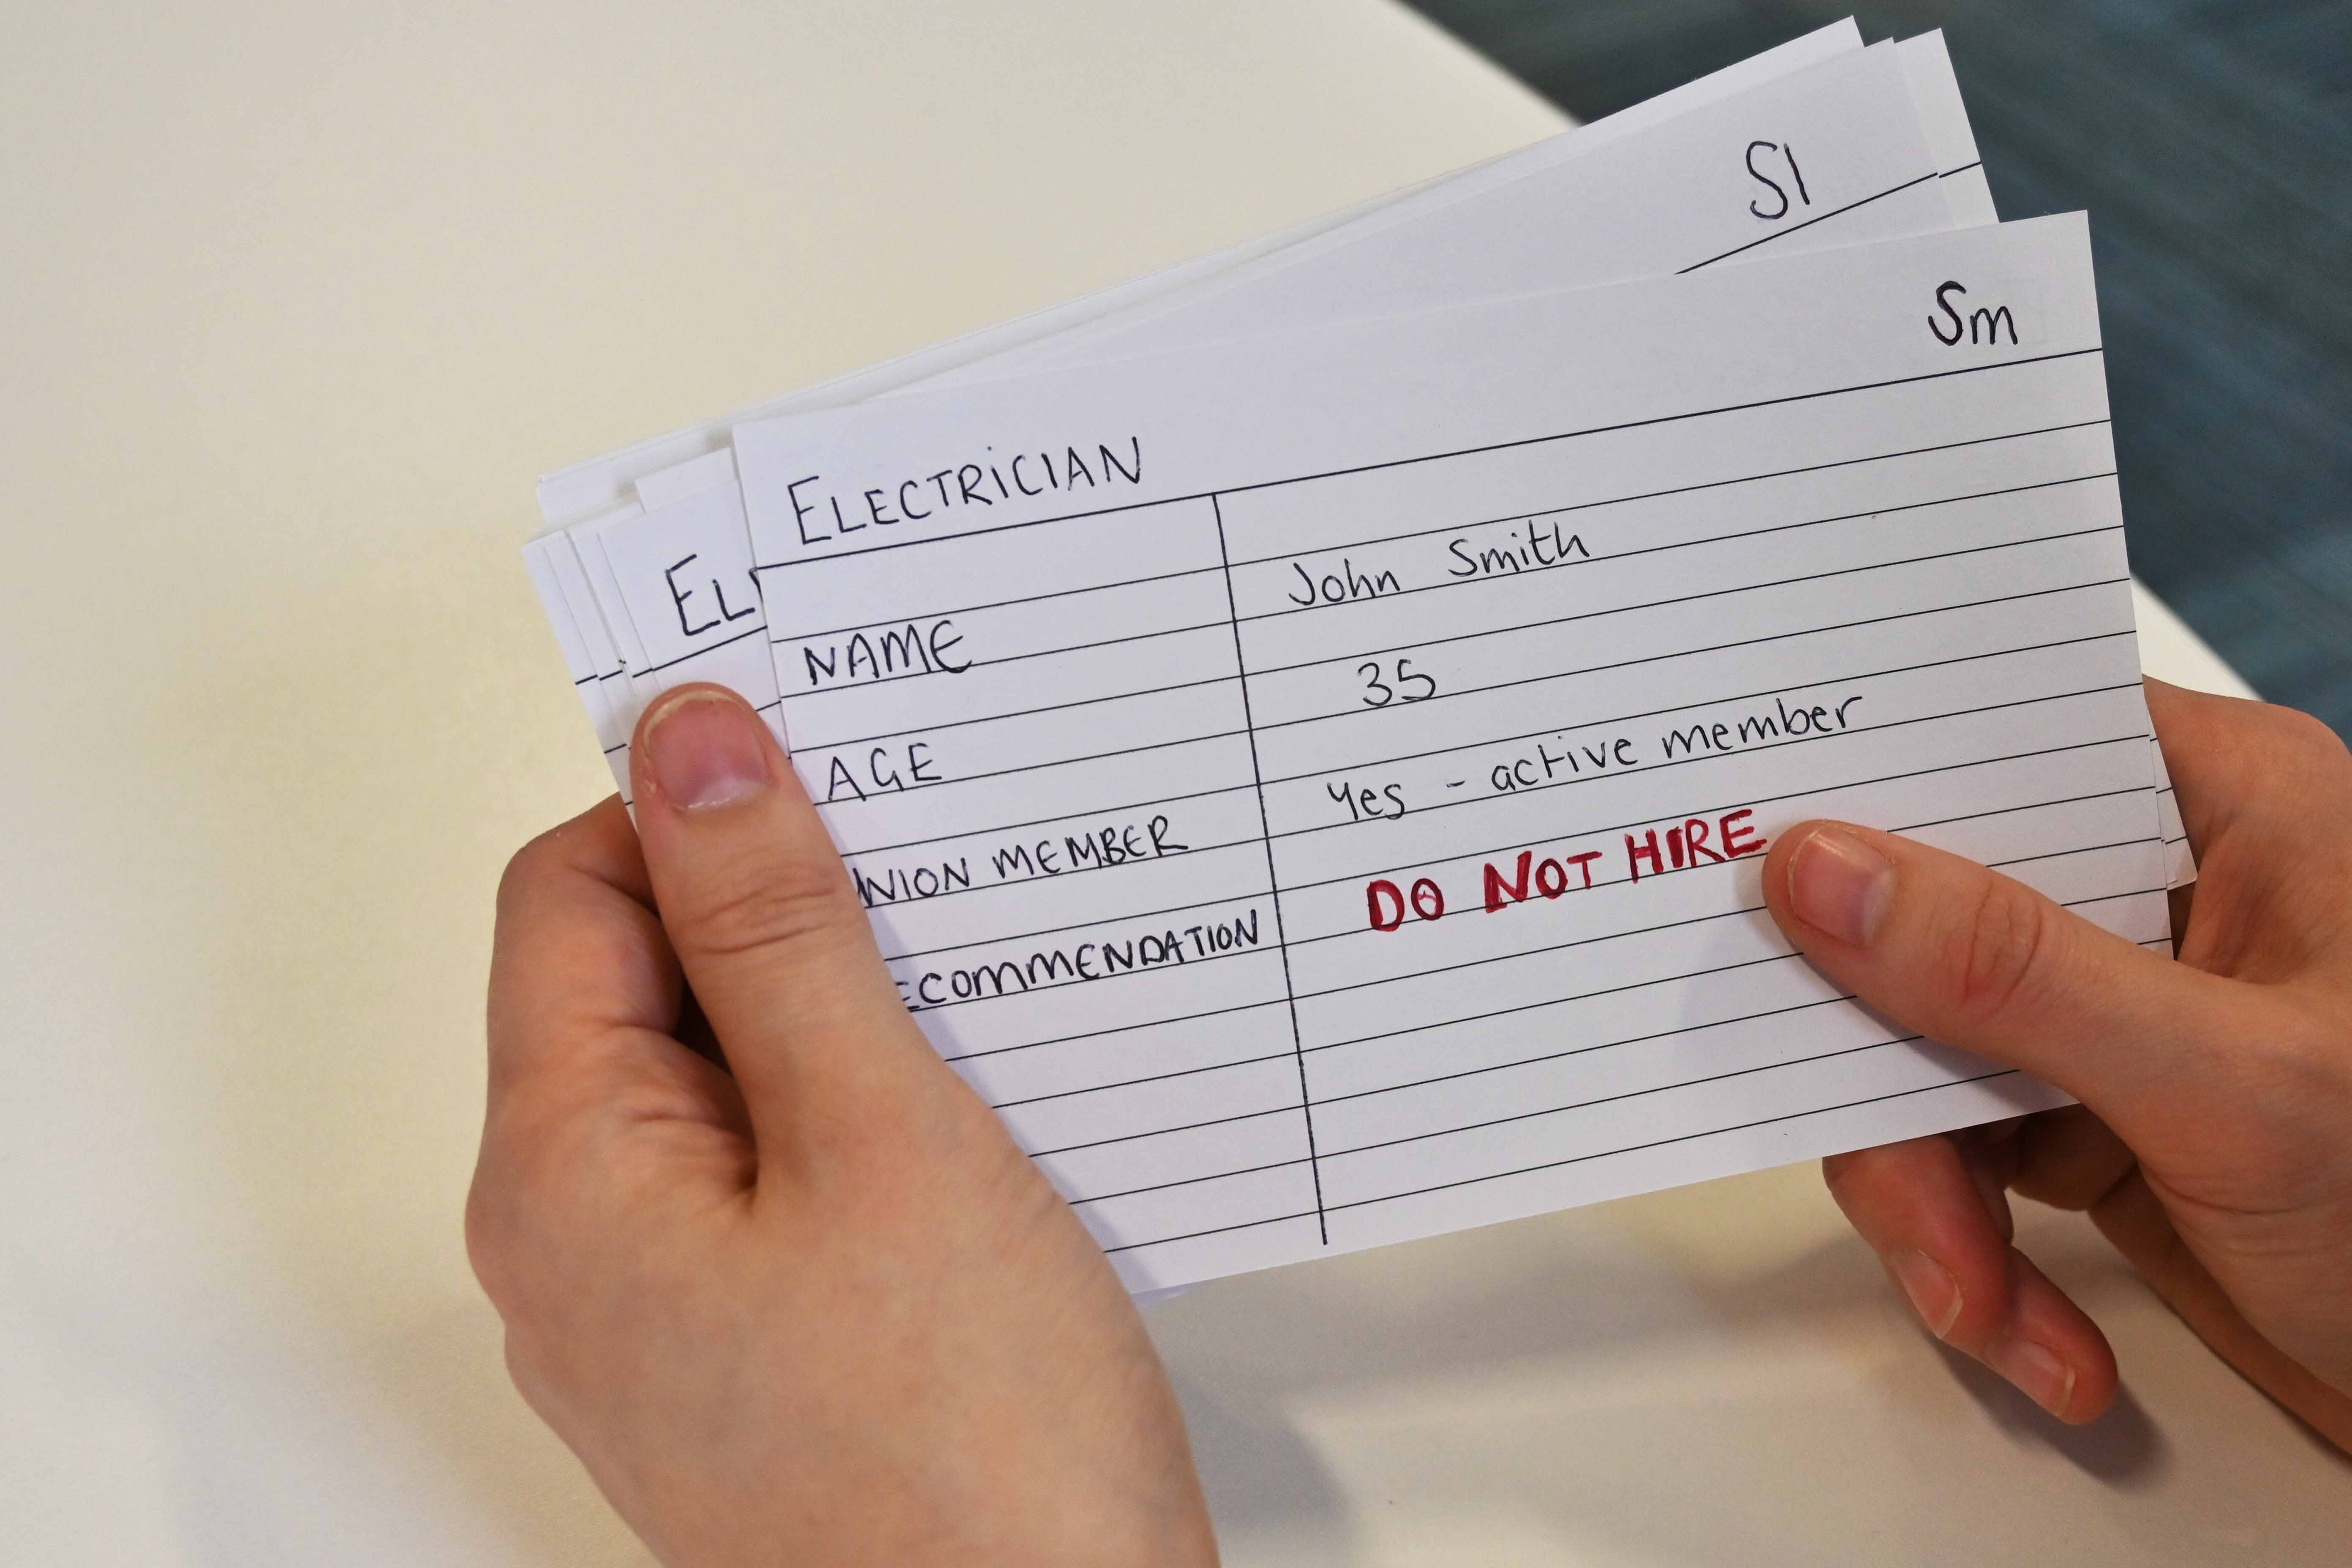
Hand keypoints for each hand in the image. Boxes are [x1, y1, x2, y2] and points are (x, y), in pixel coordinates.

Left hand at [468, 685, 1214, 1565]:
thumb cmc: (970, 1456)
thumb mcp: (881, 1136)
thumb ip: (776, 931)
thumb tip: (693, 749)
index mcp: (564, 1178)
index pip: (568, 898)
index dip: (684, 807)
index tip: (816, 756)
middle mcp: (586, 1248)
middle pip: (646, 985)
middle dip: (781, 904)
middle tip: (930, 864)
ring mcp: (676, 1309)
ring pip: (734, 1077)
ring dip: (841, 1006)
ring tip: (975, 986)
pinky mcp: (767, 1346)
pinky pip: (788, 1170)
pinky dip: (872, 1104)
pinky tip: (980, 1095)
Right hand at [1764, 679, 2351, 1445]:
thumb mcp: (2235, 1088)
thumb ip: (2016, 974)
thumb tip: (1822, 871)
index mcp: (2221, 806)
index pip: (1993, 742)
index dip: (1863, 796)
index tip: (1752, 860)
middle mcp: (2152, 893)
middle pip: (1921, 926)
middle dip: (1891, 1092)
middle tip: (1902, 1190)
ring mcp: (2117, 1012)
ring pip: (1919, 1062)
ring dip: (1932, 1210)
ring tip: (1984, 1307)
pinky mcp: (2093, 1123)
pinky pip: (1960, 1159)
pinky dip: (1980, 1261)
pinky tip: (2045, 1337)